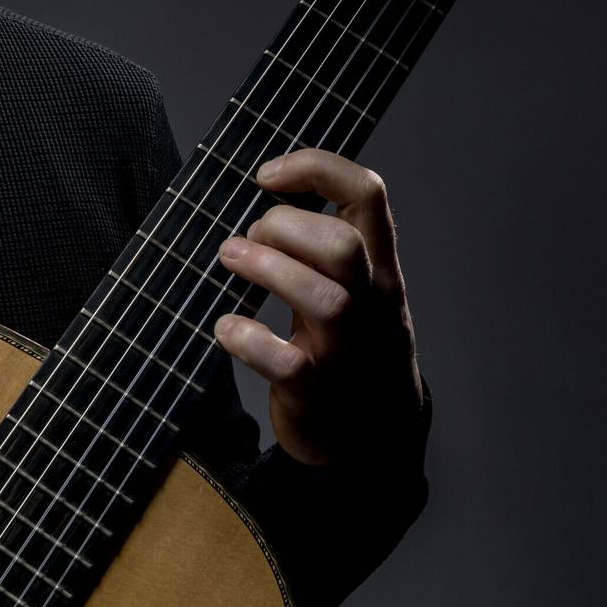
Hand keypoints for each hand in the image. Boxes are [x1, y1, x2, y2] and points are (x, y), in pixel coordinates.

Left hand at [211, 148, 423, 467]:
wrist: (371, 438)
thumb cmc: (349, 343)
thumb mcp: (354, 287)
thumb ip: (323, 244)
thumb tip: (259, 192)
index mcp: (379, 267)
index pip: (368, 194)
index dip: (316, 168)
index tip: (267, 175)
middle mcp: (371, 304)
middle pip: (343, 245)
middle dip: (284, 226)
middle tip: (248, 238)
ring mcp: (347, 350)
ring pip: (324, 300)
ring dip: (266, 271)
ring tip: (229, 260)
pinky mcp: (317, 393)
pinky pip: (289, 364)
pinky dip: (250, 340)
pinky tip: (227, 328)